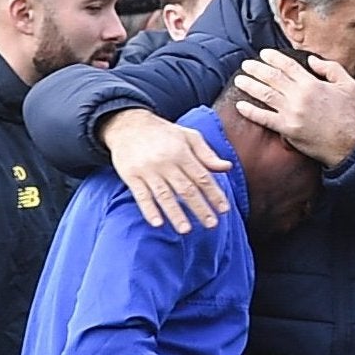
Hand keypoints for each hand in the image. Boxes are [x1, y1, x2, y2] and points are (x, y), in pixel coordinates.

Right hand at [101, 108, 233, 232]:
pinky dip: (149, 210)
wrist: (127, 124)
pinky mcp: (131, 176)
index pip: (202, 177)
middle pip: (186, 189)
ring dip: (176, 214)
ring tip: (186, 230)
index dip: (214, 194)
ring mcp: (148, 170)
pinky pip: (141, 196)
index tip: (224, 210)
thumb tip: (227, 167)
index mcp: (182, 152)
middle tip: (211, 225)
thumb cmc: (162, 132)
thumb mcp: (188, 136)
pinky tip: (157, 223)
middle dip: (200, 208)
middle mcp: (166, 162)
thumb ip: (207, 153)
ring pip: (164, 195)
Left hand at [233, 47, 354, 166]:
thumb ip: (330, 68)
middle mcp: (299, 96)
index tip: (263, 54)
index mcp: (312, 83)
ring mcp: (291, 113)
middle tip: (246, 64)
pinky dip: (251, 111)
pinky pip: (264, 118)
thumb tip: (312, 60)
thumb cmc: (349, 116)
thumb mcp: (349, 85)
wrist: (348, 146)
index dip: (273, 58)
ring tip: (240, 80)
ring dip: (250, 85)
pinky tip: (240, 106)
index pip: (288, 65)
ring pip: (265, 95)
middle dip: (257, 69)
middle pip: (272, 78)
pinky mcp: (287, 129)